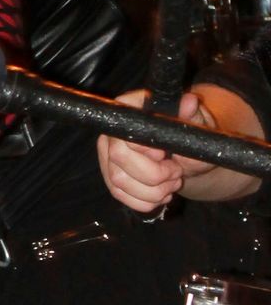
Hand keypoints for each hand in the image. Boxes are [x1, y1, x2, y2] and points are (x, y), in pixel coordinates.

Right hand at [98, 88, 230, 212]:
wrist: (187, 156)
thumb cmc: (189, 134)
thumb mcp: (196, 124)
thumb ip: (192, 114)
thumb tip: (189, 102)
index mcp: (130, 108)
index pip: (126, 133)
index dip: (146, 149)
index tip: (164, 154)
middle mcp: (113, 130)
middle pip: (119, 159)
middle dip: (153, 174)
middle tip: (175, 172)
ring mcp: (108, 155)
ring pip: (119, 182)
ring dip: (152, 191)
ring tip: (172, 184)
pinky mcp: (110, 176)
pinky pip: (119, 195)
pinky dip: (144, 202)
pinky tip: (161, 195)